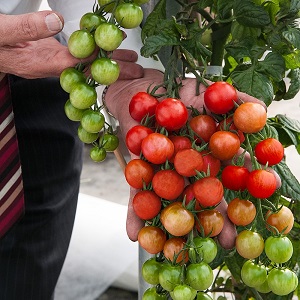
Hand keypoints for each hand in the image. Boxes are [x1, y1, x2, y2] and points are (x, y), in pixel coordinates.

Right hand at [0, 11, 143, 78]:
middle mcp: (49, 67)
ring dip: (107, 61)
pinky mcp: (51, 55)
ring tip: (129, 58)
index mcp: (39, 64)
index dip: (97, 58)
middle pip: (87, 69)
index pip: (75, 63)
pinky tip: (104, 50)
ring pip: (85, 64)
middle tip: (136, 66)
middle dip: (112, 69)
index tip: (117, 52)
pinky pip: (77, 57)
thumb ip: (27, 28)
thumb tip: (57, 21)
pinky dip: (93, 53)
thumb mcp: (1, 32)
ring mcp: (51, 62)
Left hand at [104, 69, 268, 247]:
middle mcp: (186, 165)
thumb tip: (261, 108)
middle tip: (225, 243)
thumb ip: (231, 99)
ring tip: (180, 250)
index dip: (240, 191)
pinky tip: (133, 234)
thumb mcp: (204, 89)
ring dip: (175, 224)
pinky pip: (136, 192)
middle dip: (212, 218)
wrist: (136, 88)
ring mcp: (162, 170)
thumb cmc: (172, 89)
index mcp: (205, 151)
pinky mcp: (137, 170)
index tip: (251, 213)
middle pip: (201, 194)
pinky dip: (134, 212)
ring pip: (171, 200)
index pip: (227, 174)